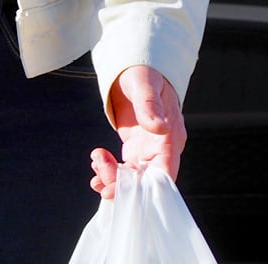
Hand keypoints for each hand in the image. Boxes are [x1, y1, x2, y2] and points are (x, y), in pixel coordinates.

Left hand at [90, 65, 186, 198]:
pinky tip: (96, 164)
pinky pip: (125, 171)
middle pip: (145, 182)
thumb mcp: (145, 85)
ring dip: (111, 179)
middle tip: (97, 176)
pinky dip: (109, 172)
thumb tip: (160, 129)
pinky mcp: (137, 151)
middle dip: (120, 185)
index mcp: (171, 137)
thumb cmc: (144, 73)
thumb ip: (150, 107)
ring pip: (133, 179)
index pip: (165, 173)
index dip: (144, 188)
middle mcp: (163, 149)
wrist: (136, 69)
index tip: (118, 189)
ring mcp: (149, 151)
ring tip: (95, 163)